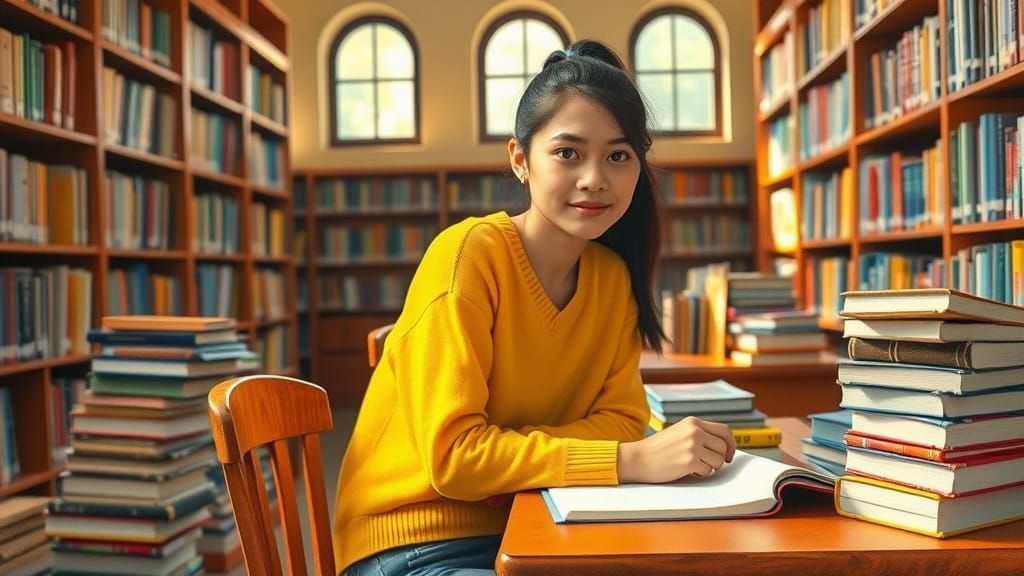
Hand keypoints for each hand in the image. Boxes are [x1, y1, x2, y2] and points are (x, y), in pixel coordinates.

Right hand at [616, 417, 735, 483]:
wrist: (638, 458)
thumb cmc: (657, 449)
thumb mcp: (679, 432)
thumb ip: (699, 433)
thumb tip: (723, 445)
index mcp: (693, 422)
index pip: (724, 430)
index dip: (731, 444)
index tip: (728, 454)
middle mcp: (695, 431)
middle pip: (724, 446)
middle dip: (720, 458)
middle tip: (710, 464)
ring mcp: (693, 446)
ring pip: (718, 460)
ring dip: (710, 467)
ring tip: (694, 466)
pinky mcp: (690, 461)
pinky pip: (708, 471)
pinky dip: (700, 473)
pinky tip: (687, 470)